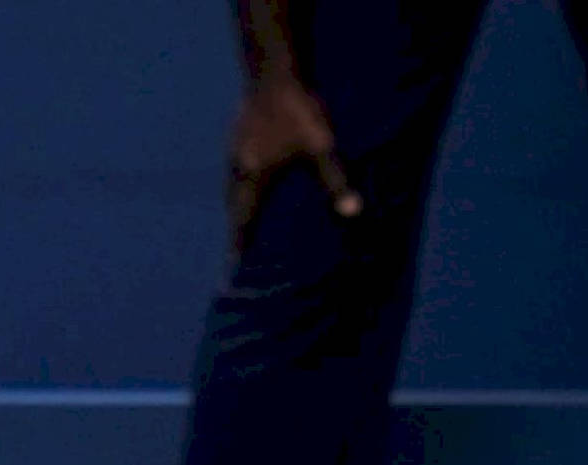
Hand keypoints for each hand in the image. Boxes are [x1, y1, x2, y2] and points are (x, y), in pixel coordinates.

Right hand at [227, 77, 359, 253]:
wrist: (276, 70)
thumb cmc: (299, 110)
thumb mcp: (321, 146)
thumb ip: (336, 180)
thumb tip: (354, 212)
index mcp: (253, 174)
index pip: (243, 220)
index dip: (239, 247)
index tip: (233, 272)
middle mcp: (239, 166)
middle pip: (234, 210)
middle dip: (238, 236)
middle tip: (239, 262)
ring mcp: (237, 152)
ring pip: (234, 193)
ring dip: (239, 215)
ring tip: (244, 238)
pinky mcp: (241, 141)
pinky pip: (239, 178)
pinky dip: (244, 195)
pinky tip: (255, 201)